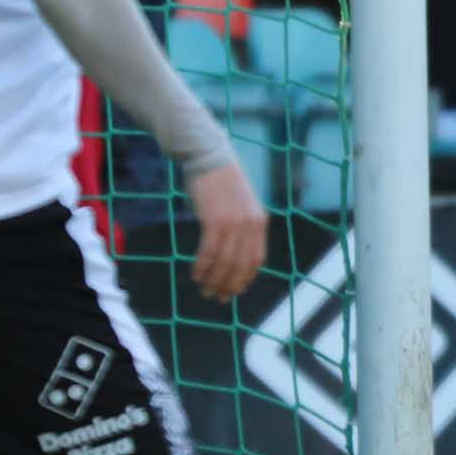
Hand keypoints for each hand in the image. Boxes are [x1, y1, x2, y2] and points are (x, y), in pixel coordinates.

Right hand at [183, 158, 268, 300]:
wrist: (209, 157)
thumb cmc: (222, 182)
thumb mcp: (242, 205)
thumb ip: (243, 227)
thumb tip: (234, 256)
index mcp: (259, 221)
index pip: (256, 259)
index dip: (245, 278)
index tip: (235, 291)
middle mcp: (250, 224)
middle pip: (240, 265)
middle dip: (228, 285)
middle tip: (216, 297)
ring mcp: (233, 222)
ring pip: (224, 262)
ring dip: (213, 279)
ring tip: (204, 289)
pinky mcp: (214, 220)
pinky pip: (208, 251)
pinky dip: (202, 266)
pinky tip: (196, 274)